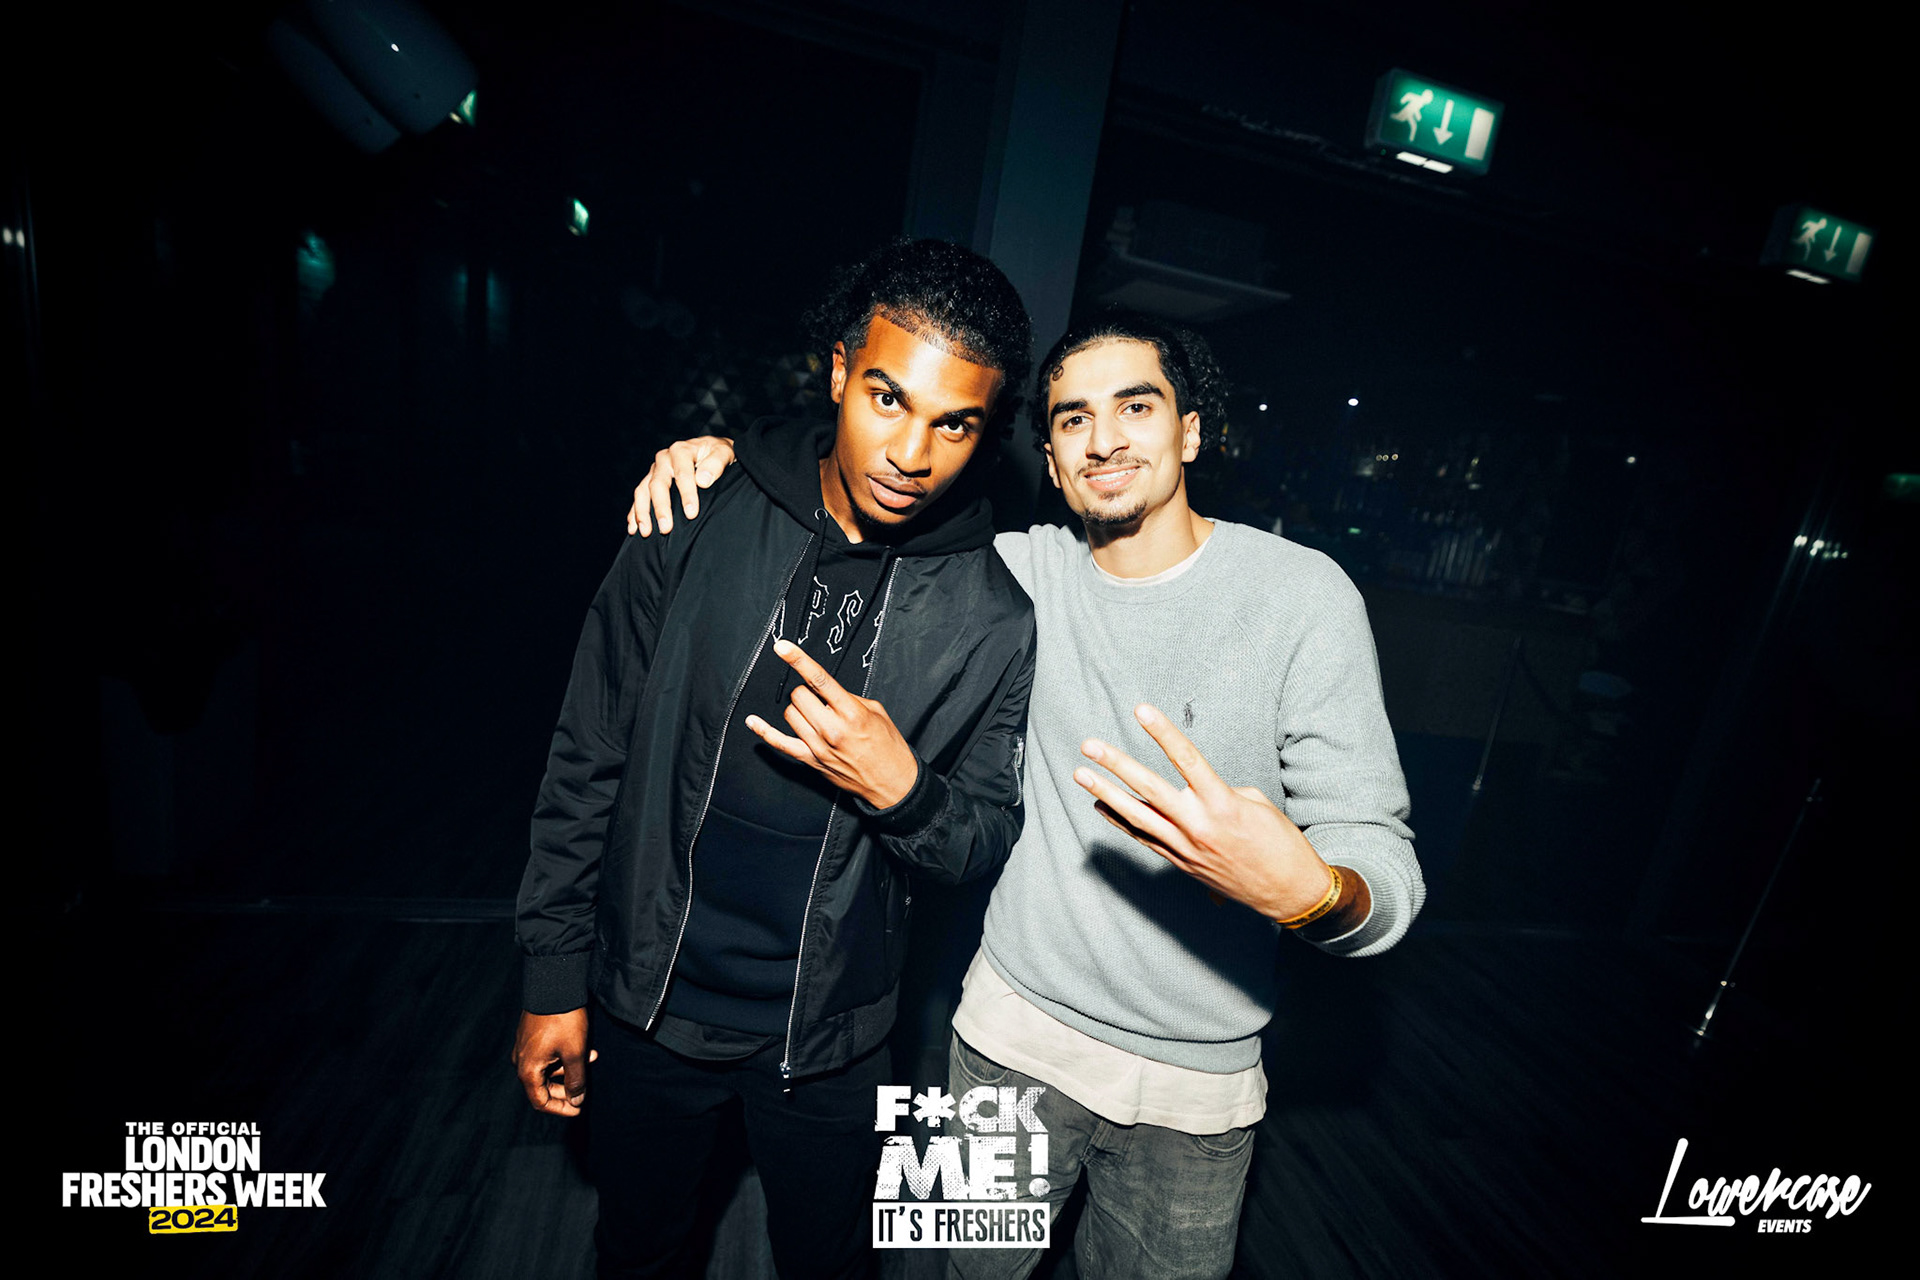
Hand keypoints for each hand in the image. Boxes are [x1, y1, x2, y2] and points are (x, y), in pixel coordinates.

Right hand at [512, 1009, 597, 1116]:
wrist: (554, 985)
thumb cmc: (563, 1021)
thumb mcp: (575, 1053)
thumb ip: (576, 1080)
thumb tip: (576, 1100)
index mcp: (528, 1069)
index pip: (541, 1101)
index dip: (560, 1108)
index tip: (578, 1109)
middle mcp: (522, 1061)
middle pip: (543, 1086)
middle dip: (567, 1087)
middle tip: (585, 1087)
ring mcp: (525, 1047)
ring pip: (548, 1068)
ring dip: (570, 1068)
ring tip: (592, 1058)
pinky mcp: (530, 1036)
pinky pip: (547, 1054)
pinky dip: (564, 1055)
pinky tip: (584, 1048)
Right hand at [627, 436, 735, 535]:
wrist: (710, 449)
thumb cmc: (717, 453)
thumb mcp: (724, 453)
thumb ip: (716, 464)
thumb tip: (703, 480)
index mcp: (681, 450)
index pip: (683, 474)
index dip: (687, 495)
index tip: (691, 514)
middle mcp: (664, 458)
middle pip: (658, 484)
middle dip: (661, 508)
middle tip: (666, 529)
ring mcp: (655, 469)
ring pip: (643, 490)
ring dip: (643, 512)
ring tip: (645, 532)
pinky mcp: (650, 479)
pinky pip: (639, 496)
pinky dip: (634, 512)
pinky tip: (633, 527)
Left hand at [744, 639, 918, 809]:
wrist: (893, 783)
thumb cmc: (888, 747)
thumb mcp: (877, 712)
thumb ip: (850, 698)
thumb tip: (828, 691)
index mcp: (852, 713)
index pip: (819, 680)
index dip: (798, 660)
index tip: (783, 647)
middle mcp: (833, 729)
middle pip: (800, 696)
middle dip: (808, 692)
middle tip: (822, 700)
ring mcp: (819, 747)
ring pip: (791, 714)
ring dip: (800, 709)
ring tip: (817, 716)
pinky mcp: (812, 761)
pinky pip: (781, 743)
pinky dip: (764, 732)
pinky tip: (753, 721)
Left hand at [1073, 703, 1337, 921]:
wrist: (1288, 892)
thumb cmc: (1280, 843)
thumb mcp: (1256, 804)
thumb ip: (1219, 792)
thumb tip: (1194, 790)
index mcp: (1223, 805)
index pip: (1187, 759)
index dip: (1163, 732)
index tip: (1141, 709)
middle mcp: (1199, 827)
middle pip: (1149, 790)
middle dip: (1116, 766)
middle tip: (1089, 746)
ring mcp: (1186, 849)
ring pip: (1137, 817)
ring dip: (1107, 794)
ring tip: (1081, 775)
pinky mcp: (1182, 864)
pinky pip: (1144, 838)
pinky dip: (1121, 821)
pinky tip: (1102, 805)